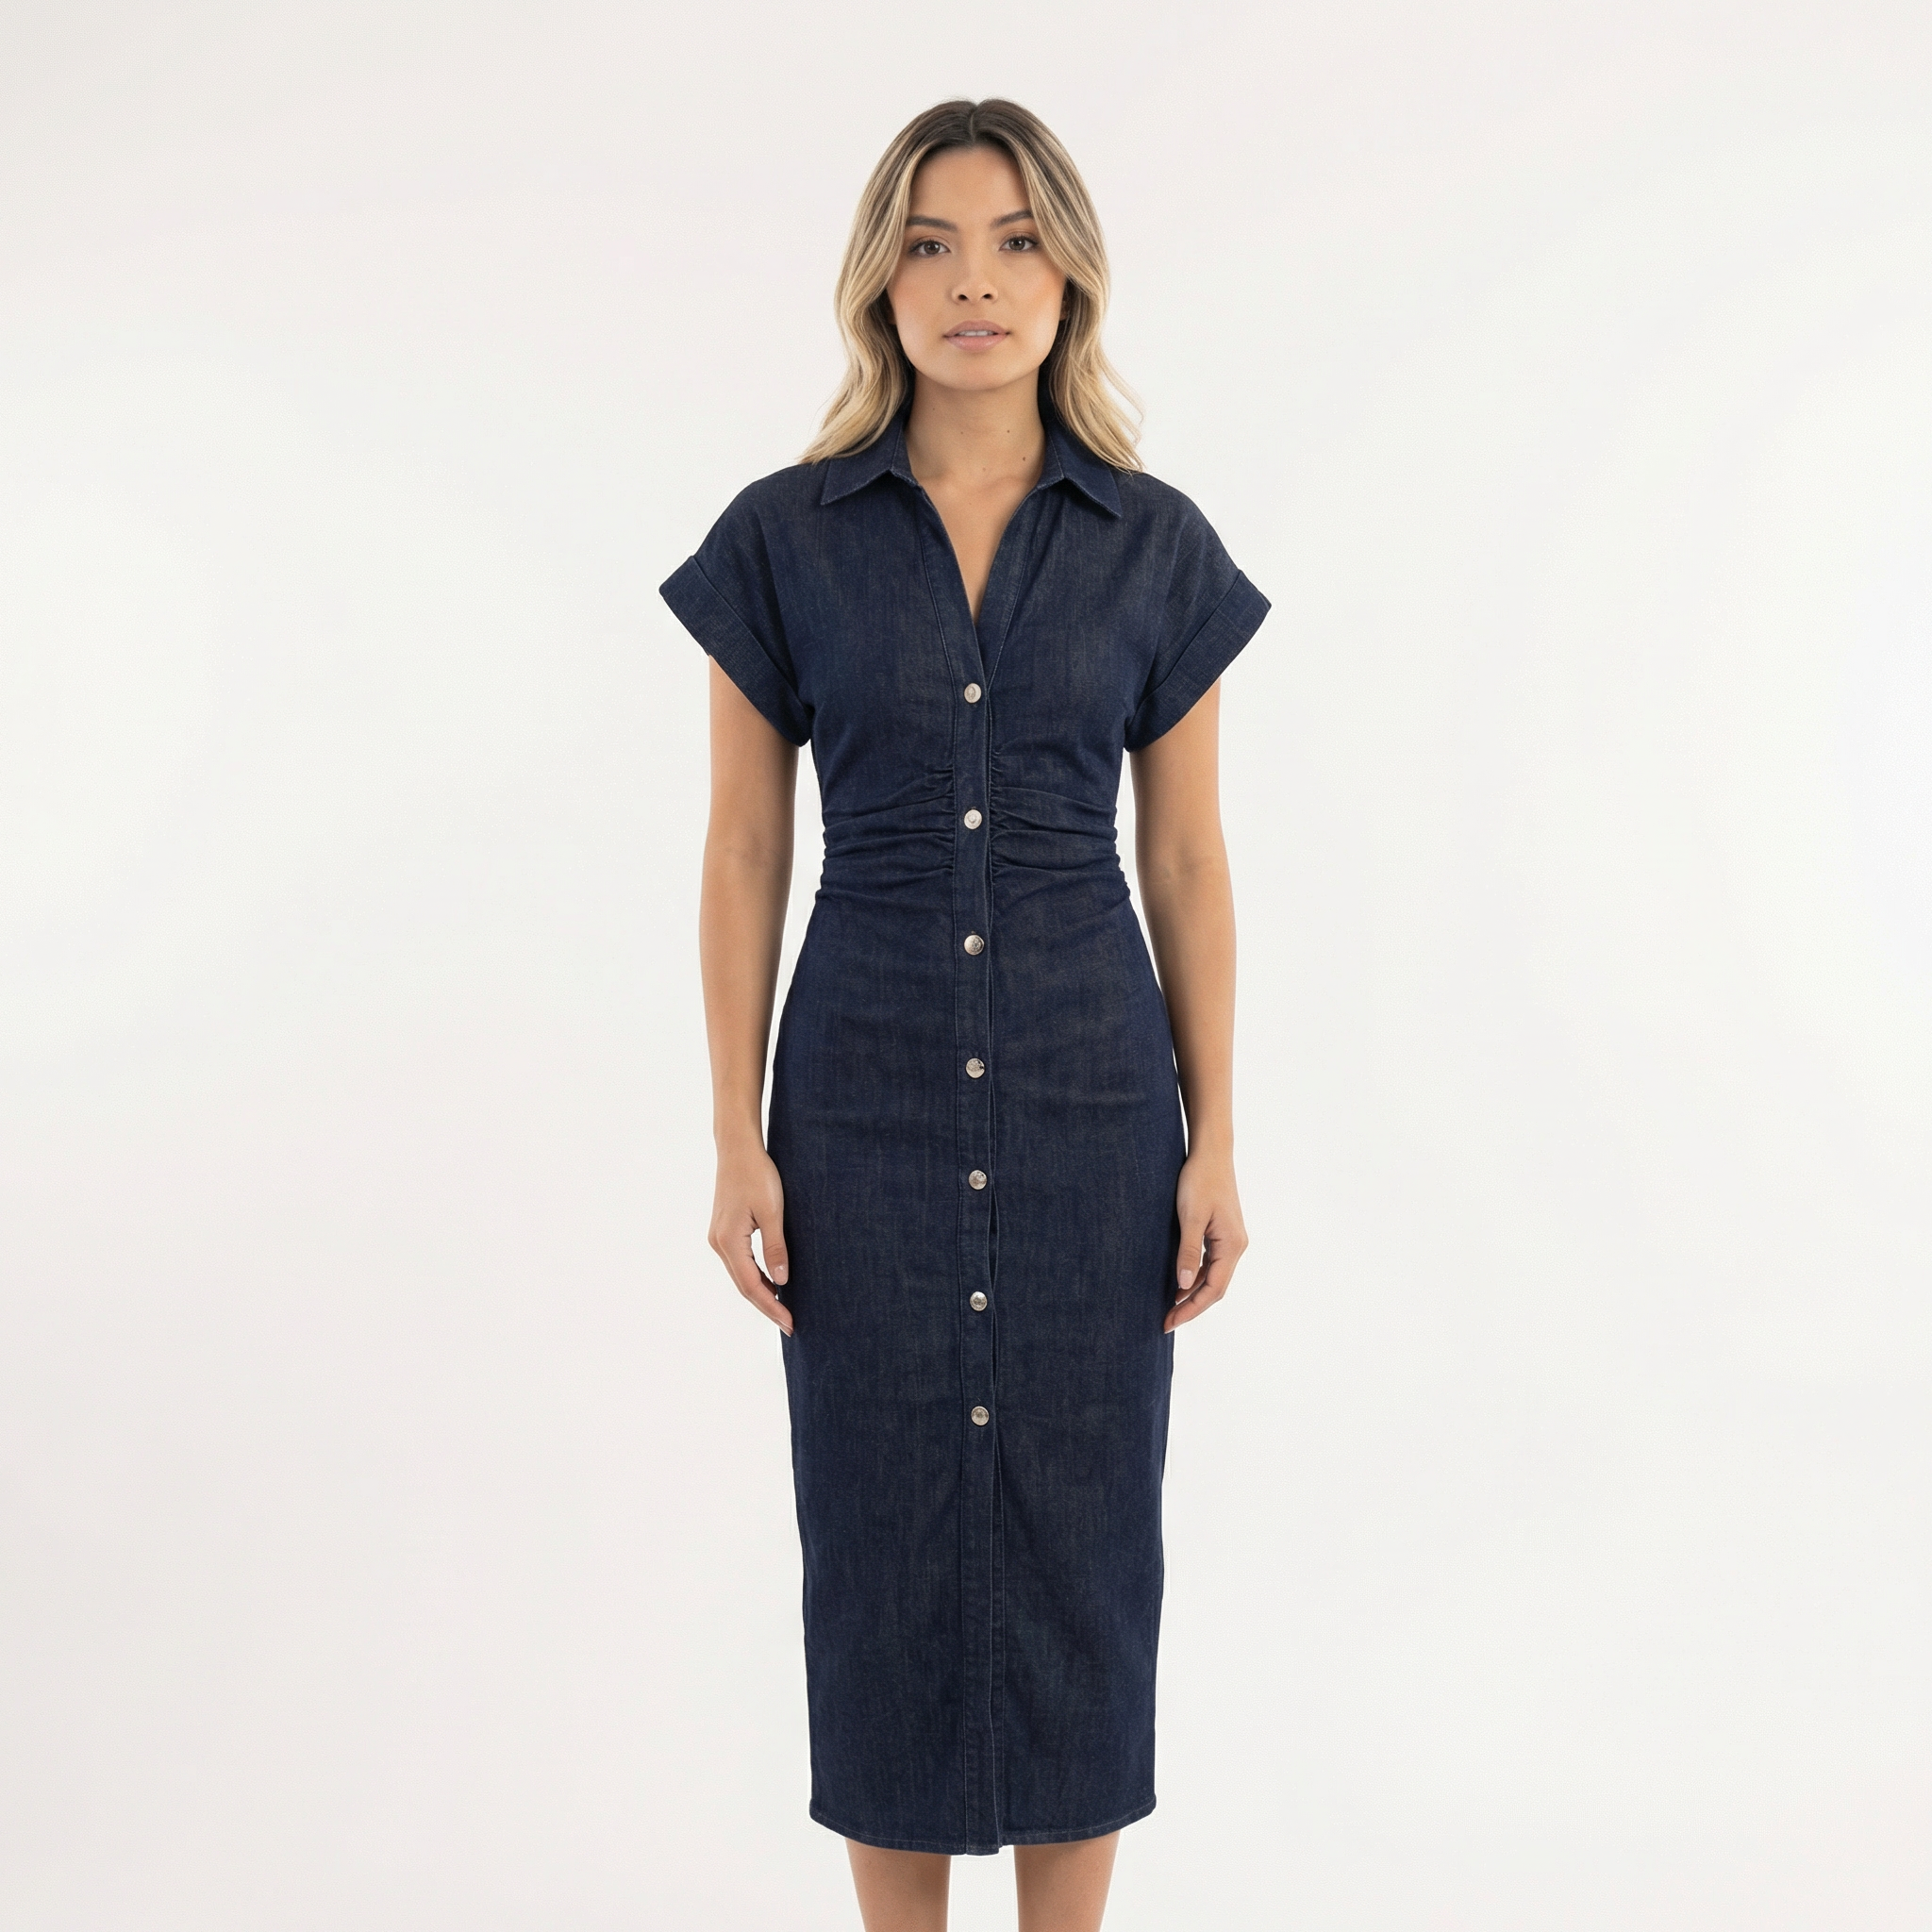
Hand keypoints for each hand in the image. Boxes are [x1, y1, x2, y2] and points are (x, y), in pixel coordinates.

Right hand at [709, 1139, 792, 1335]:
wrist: (737, 1149)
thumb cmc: (757, 1174)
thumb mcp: (772, 1211)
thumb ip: (775, 1247)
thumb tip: (781, 1282)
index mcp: (729, 1241)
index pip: (752, 1285)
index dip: (772, 1307)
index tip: (790, 1323)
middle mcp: (718, 1243)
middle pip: (744, 1286)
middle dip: (767, 1307)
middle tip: (790, 1325)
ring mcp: (718, 1238)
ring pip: (741, 1276)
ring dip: (761, 1293)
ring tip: (784, 1309)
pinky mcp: (723, 1231)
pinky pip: (739, 1263)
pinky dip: (755, 1277)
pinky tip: (772, 1282)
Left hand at [1165, 1148, 1246, 1332]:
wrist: (1211, 1152)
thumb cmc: (1200, 1180)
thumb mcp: (1190, 1217)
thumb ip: (1188, 1252)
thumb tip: (1182, 1286)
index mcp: (1232, 1246)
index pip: (1213, 1289)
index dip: (1191, 1309)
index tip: (1169, 1322)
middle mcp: (1236, 1246)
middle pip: (1215, 1288)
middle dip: (1191, 1306)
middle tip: (1166, 1321)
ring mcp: (1230, 1240)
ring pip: (1213, 1277)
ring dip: (1192, 1293)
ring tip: (1169, 1307)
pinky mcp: (1222, 1232)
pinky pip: (1211, 1263)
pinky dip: (1195, 1276)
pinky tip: (1179, 1282)